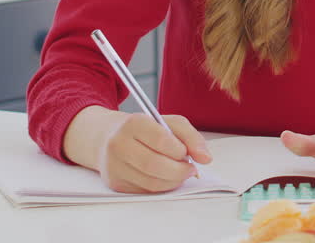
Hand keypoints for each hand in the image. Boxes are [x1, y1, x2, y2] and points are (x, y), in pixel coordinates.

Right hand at [63, 106, 212, 193]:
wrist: (108, 137)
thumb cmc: (145, 129)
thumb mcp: (169, 123)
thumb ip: (191, 137)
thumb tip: (206, 158)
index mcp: (133, 123)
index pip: (162, 141)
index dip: (180, 150)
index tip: (186, 152)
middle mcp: (119, 144)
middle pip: (155, 165)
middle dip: (180, 171)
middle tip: (190, 169)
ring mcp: (114, 165)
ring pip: (151, 182)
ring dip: (173, 181)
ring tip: (179, 172)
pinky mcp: (115, 183)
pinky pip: (145, 191)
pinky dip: (161, 187)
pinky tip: (164, 177)